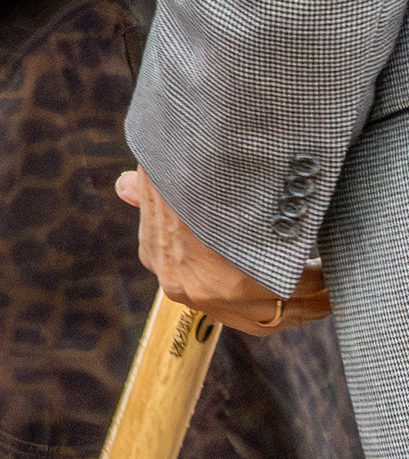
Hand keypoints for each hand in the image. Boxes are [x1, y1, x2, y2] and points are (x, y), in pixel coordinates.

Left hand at [119, 168, 332, 333]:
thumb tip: (123, 186)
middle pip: (250, 314)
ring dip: (309, 299)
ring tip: (332, 283)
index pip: (211, 293)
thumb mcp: (156, 177)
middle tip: (321, 291)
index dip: (251, 290)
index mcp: (160, 258)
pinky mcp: (240, 286)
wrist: (188, 145)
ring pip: (277, 311)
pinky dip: (319, 289)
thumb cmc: (177, 158)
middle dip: (289, 304)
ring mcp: (208, 290)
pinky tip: (334, 277)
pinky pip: (296, 298)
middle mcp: (180, 284)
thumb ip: (145, 192)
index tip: (280, 281)